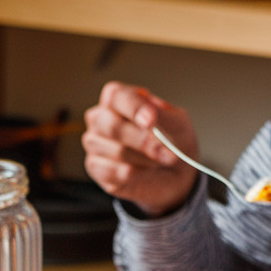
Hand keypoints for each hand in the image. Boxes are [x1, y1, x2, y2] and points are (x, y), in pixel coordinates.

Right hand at [82, 82, 199, 216]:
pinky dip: (138, 175)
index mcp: (118, 99)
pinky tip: (147, 172)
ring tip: (161, 161)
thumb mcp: (177, 123)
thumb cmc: (171, 140)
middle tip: (168, 154)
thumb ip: (162, 116)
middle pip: (113, 126)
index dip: (134, 108)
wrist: (173, 172)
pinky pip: (114, 172)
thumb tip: (149, 115)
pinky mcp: (95, 168)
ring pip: (117, 152)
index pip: (116, 96)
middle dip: (144, 142)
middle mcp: (100, 117)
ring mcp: (94, 143)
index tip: (151, 121)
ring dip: (147, 160)